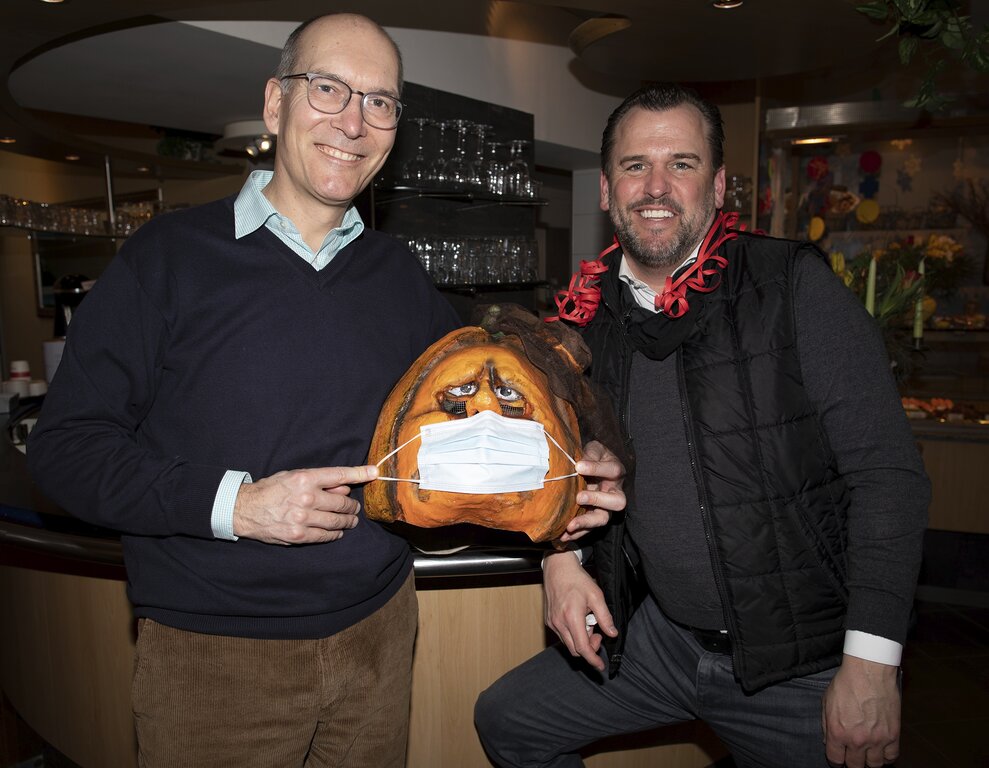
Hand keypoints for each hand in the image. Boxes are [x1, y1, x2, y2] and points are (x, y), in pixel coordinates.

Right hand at [232, 465, 377, 544]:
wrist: (245, 509)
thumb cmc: (270, 489)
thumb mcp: (293, 476)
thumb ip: (319, 481)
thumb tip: (344, 486)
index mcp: (305, 478)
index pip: (339, 475)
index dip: (360, 474)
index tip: (374, 473)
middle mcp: (306, 497)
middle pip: (342, 502)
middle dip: (351, 506)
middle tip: (353, 508)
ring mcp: (303, 518)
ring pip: (337, 521)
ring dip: (347, 521)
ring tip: (350, 520)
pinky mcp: (299, 535)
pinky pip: (326, 536)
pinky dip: (335, 534)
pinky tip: (337, 532)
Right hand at [543, 549, 617, 671]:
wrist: (558, 568)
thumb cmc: (577, 579)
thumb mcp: (597, 596)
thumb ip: (605, 617)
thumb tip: (612, 634)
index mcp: (572, 617)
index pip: (582, 648)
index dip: (593, 659)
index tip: (600, 666)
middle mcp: (559, 623)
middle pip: (575, 650)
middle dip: (589, 647)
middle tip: (597, 633)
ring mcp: (552, 622)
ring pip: (568, 643)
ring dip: (580, 640)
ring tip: (587, 622)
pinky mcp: (549, 620)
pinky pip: (562, 635)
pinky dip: (572, 634)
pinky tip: (578, 620)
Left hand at [556, 440, 625, 543]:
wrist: (589, 468)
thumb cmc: (593, 457)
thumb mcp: (593, 449)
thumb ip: (590, 453)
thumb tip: (579, 462)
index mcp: (615, 472)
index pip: (612, 470)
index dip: (596, 468)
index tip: (578, 466)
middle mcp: (614, 492)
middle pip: (617, 501)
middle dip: (597, 500)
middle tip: (579, 497)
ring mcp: (605, 507)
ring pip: (602, 518)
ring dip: (586, 522)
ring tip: (569, 525)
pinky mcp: (594, 518)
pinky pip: (588, 529)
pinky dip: (577, 533)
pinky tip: (563, 535)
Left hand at [822, 655, 900, 767]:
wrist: (869, 671)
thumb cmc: (847, 682)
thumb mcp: (826, 702)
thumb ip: (827, 725)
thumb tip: (828, 742)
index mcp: (838, 732)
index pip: (835, 760)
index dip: (835, 761)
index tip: (838, 758)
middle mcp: (857, 740)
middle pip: (855, 766)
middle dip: (851, 762)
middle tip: (852, 755)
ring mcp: (877, 739)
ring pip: (874, 765)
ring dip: (869, 761)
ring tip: (866, 753)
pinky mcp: (893, 735)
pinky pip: (891, 756)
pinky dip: (886, 756)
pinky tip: (881, 750)